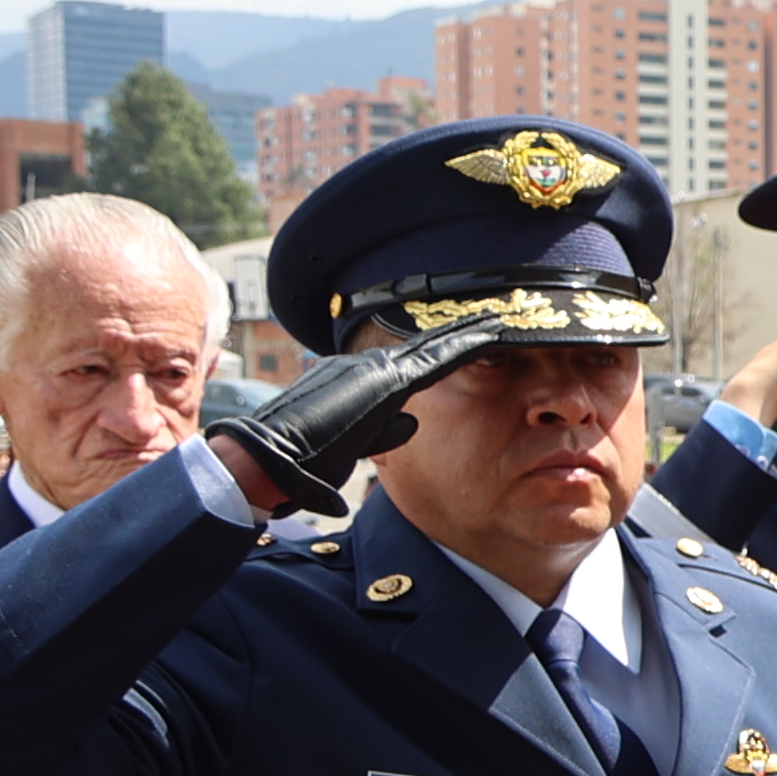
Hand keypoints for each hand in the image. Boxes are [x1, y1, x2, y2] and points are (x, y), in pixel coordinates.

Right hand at [207, 319, 503, 517]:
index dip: (443, 350)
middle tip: (498, 314)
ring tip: (503, 318)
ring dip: (470, 333)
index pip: (412, 363)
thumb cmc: (305, 461)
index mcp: (361, 382)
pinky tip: (492, 335)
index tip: (473, 340)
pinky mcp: (386, 380)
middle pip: (427, 346)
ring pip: (435, 347)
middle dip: (462, 331)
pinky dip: (466, 346)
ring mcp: (376, 369)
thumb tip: (413, 423)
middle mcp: (368, 366)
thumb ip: (384, 432)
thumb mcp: (355, 447)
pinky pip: (437, 359)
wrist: (273, 456)